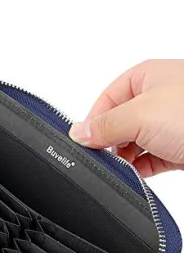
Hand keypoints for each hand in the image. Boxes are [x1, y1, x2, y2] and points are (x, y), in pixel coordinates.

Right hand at [69, 59, 183, 176]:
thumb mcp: (141, 115)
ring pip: (134, 143)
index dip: (94, 122)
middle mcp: (159, 97)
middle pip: (119, 122)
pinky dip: (140, 169)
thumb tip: (78, 132)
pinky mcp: (179, 148)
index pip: (106, 99)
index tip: (84, 143)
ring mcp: (170, 124)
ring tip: (122, 168)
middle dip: (110, 143)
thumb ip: (106, 125)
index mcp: (147, 76)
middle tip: (104, 158)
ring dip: (126, 158)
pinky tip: (136, 175)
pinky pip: (150, 159)